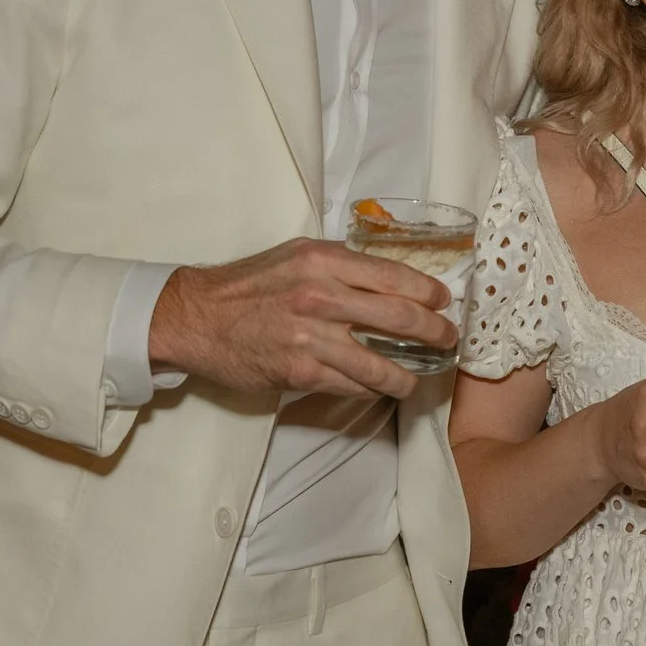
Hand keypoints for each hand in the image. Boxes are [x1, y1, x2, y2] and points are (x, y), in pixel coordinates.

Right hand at [148, 239, 454, 400]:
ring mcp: (311, 337)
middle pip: (400, 317)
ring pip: (381, 363)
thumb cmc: (248, 285)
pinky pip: (352, 385)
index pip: (394, 276)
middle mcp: (321, 295)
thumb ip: (340, 264)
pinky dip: (373, 389)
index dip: (429, 292)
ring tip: (420, 378)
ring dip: (410, 374)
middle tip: (448, 339)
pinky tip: (382, 389)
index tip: (443, 301)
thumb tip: (387, 278)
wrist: (197, 317)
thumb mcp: (296, 256)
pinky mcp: (301, 372)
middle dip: (435, 331)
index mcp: (324, 260)